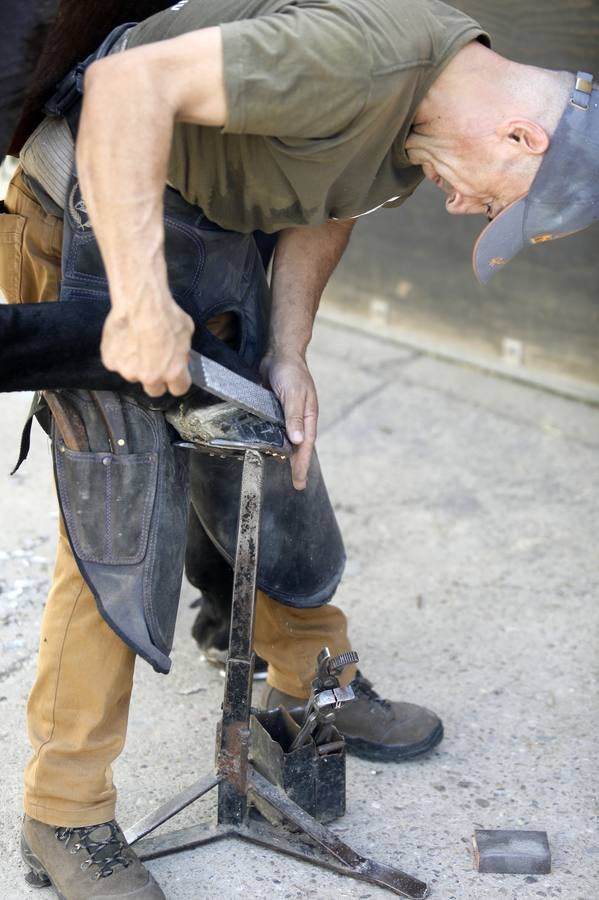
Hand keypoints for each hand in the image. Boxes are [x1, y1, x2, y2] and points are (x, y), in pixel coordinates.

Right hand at [101, 300, 193, 396]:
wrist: (140, 302)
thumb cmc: (165, 314)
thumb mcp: (186, 333)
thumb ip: (182, 352)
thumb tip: (179, 357)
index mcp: (173, 372)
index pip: (178, 390)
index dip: (178, 381)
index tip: (175, 375)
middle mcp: (150, 377)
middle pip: (154, 390)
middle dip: (156, 379)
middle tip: (154, 362)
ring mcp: (128, 371)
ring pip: (133, 375)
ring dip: (136, 365)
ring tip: (136, 344)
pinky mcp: (111, 362)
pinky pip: (117, 363)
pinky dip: (120, 355)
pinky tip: (124, 339)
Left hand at [260, 350, 317, 490]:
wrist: (280, 353)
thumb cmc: (291, 372)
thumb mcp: (294, 395)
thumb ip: (294, 417)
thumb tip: (297, 441)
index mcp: (308, 416)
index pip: (306, 446)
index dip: (303, 465)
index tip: (300, 482)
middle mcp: (299, 418)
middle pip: (299, 446)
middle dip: (297, 465)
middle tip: (297, 484)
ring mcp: (287, 414)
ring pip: (286, 439)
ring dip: (285, 454)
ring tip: (283, 471)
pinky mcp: (274, 409)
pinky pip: (275, 429)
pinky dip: (273, 440)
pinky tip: (267, 447)